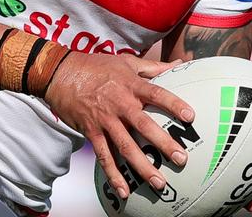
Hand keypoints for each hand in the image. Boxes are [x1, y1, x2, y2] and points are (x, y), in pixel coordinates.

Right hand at [44, 52, 192, 199]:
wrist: (61, 74)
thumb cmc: (97, 66)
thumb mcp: (126, 61)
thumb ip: (154, 67)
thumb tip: (181, 64)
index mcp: (131, 85)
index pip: (156, 93)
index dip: (173, 104)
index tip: (190, 116)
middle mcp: (119, 104)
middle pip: (144, 125)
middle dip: (163, 143)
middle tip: (182, 159)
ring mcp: (105, 120)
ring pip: (125, 146)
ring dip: (142, 166)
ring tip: (159, 183)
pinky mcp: (91, 132)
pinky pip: (104, 156)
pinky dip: (113, 174)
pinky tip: (124, 191)